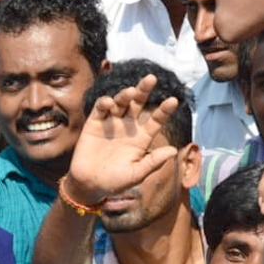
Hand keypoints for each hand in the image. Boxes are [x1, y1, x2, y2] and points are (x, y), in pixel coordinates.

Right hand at [65, 74, 179, 202]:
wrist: (89, 185)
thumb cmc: (115, 182)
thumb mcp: (136, 174)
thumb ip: (153, 162)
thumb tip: (174, 150)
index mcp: (142, 137)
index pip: (156, 120)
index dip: (164, 110)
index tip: (174, 100)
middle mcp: (128, 126)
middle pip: (139, 104)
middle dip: (144, 90)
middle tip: (151, 78)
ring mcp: (112, 122)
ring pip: (121, 102)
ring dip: (125, 95)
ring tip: (130, 92)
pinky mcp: (95, 122)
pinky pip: (101, 108)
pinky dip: (105, 102)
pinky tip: (109, 103)